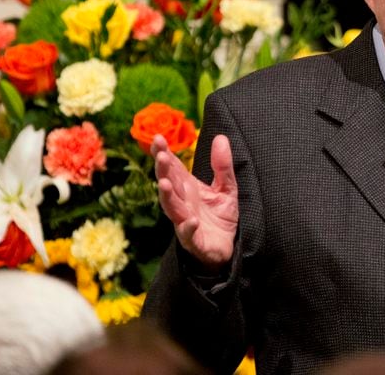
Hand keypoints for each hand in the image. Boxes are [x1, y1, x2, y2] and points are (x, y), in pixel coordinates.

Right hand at [153, 133, 238, 269]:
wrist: (227, 247)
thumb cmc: (220, 216)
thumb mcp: (227, 187)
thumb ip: (223, 165)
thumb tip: (220, 137)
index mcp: (188, 188)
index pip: (173, 167)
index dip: (164, 153)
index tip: (157, 138)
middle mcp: (182, 203)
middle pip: (169, 184)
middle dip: (163, 170)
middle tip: (161, 156)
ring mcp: (185, 221)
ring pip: (172, 208)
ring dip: (167, 196)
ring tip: (164, 184)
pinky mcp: (194, 240)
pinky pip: (188, 233)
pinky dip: (188, 227)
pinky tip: (191, 220)